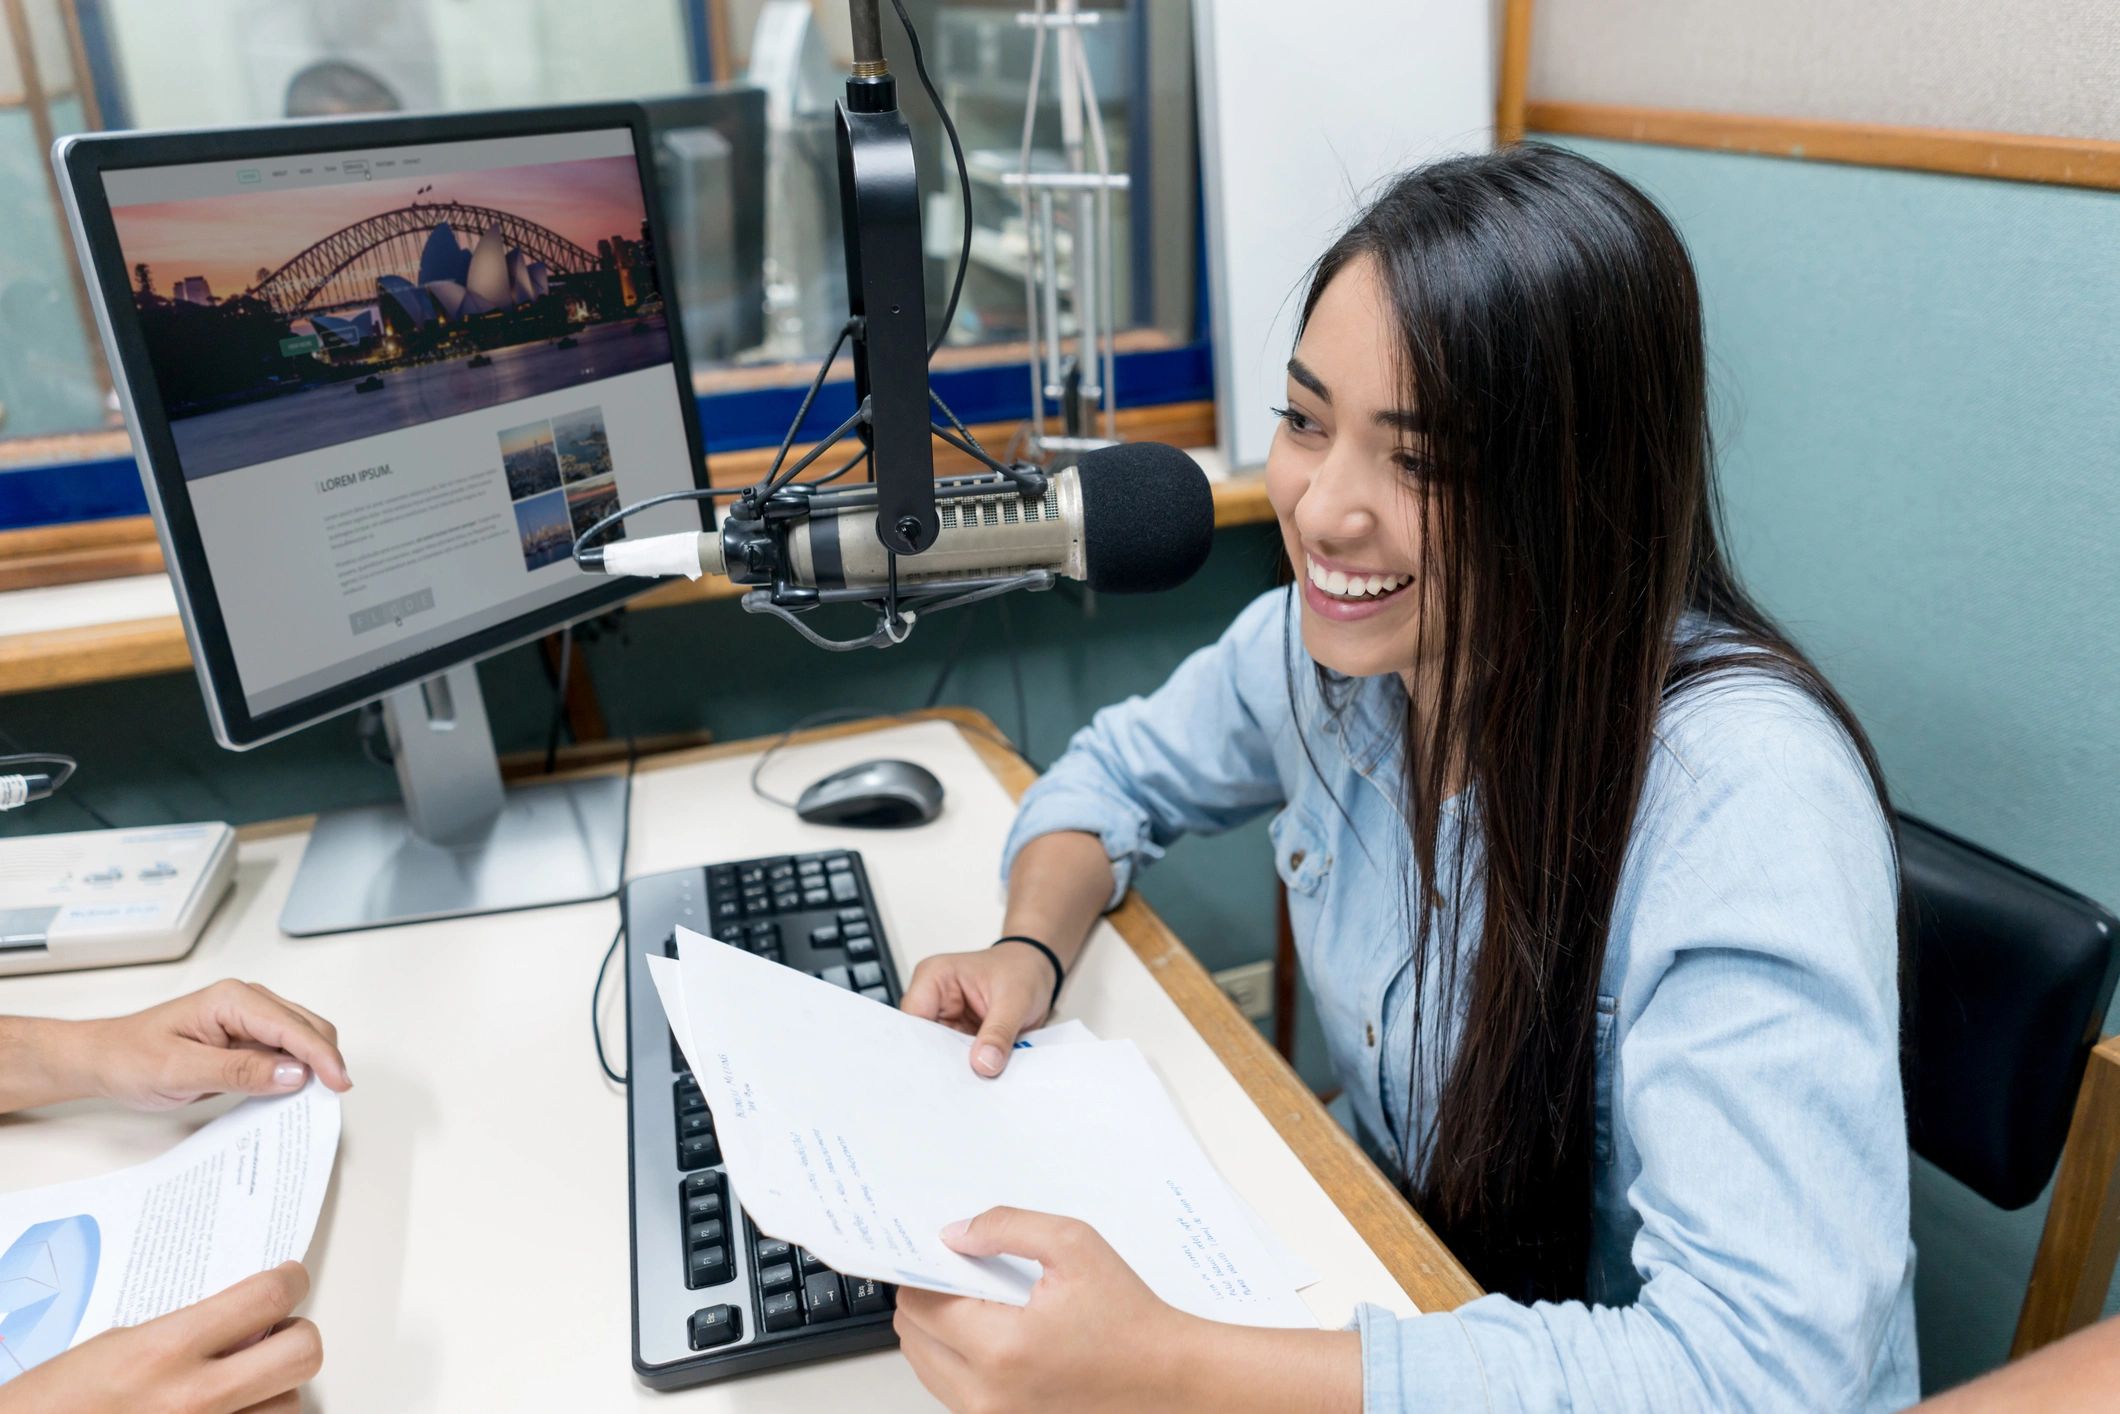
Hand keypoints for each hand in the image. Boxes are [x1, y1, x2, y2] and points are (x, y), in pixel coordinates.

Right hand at [0, 1261, 321, 1413]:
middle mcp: (194, 1400)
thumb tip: (243, 1318)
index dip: (289, 1281)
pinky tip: (233, 1411)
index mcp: (164, 1352)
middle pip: (302, 1353)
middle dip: (295, 1335)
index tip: (288, 1280)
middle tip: (275, 1331)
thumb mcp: (117, 1346)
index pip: (266, 1298)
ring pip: (292, 1405)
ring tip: (247, 1383)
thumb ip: (186, 1329)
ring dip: (276, 1389)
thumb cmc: (52, 1404)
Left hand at [79, 980, 351, 1109]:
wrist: (103, 1059)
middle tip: (329, 1097)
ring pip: (302, 1038)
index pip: (293, 1027)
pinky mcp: (247, 1038)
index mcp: (234, 999)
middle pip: (308, 1027)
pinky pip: (284, 1051)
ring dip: (313, 1064)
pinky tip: (292, 1092)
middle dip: (325, 1059)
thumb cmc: (131, 1059)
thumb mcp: (181, 1071)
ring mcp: (250, 1019)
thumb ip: (240, 1071)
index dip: (322, 1056)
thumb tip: (294, 1073)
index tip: (339, 1085)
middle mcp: (248, 1002)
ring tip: (315, 1098)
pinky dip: (296, 1070)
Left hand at [894, 1208, 1195, 1412]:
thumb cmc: (1129, 1319)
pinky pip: (951, 1389)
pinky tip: (993, 1332)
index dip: (924, 1269)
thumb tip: (955, 1235)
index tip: (939, 1252)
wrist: (1167, 1377)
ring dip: (939, 1330)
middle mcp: (987, 1395)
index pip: (920, 1305)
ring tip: (983, 1303)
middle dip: (928, 1298)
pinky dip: (958, 1359)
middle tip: (962, 1273)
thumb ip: (1006, 1227)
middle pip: (912, 1338)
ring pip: (925, 1367)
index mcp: (1000, 1349)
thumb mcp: (1073, 1245)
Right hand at [900, 946, 1054, 1076]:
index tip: (941, 1075)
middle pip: (922, 1041)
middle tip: (961, 1086)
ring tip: (974, 1083)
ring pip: (938, 1055)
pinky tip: (979, 1080)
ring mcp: (943, 1019)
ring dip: (956, 1069)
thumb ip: (999, 1032)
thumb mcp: (1016, 999)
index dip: (923, 1049)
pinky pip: (955, 1059)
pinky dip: (967, 1069)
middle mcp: (932, 999)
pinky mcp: (956, 1036)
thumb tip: (984, 1064)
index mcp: (934, 977)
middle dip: (941, 1064)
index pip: (912, 1020)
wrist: (1036, 969)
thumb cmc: (1022, 969)